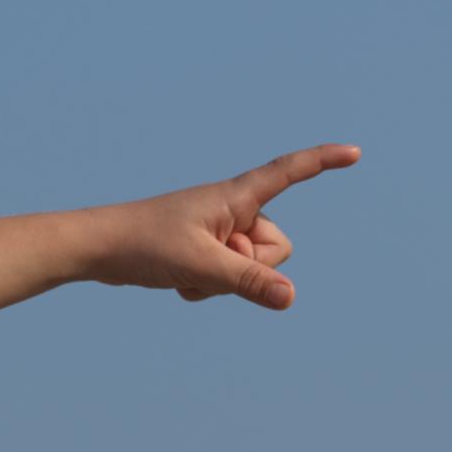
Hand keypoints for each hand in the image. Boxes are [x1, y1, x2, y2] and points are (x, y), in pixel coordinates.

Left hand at [90, 144, 360, 310]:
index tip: (355, 153)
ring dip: (224, 281)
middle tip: (208, 262)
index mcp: (235, 197)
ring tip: (185, 271)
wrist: (97, 248)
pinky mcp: (205, 250)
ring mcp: (220, 231)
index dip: (322, 162)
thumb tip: (290, 298)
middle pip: (278, 248)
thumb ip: (248, 282)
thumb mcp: (202, 268)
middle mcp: (233, 210)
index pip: (289, 172)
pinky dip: (206, 286)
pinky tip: (176, 279)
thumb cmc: (145, 245)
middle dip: (252, 266)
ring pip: (252, 268)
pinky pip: (227, 278)